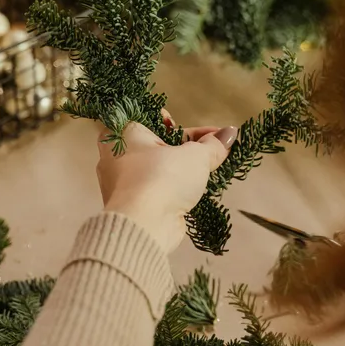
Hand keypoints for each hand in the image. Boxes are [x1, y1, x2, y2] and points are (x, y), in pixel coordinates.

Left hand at [96, 112, 236, 252]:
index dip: (181, 124)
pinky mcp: (132, 205)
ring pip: (159, 169)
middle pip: (158, 145)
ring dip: (184, 168)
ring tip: (212, 166)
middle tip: (215, 147)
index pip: (152, 119)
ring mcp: (121, 183)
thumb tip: (230, 133)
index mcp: (120, 133)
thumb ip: (212, 144)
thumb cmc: (162, 177)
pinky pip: (157, 188)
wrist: (145, 226)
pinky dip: (175, 187)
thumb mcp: (194, 156)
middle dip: (188, 146)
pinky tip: (197, 188)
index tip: (207, 132)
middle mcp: (114, 156)